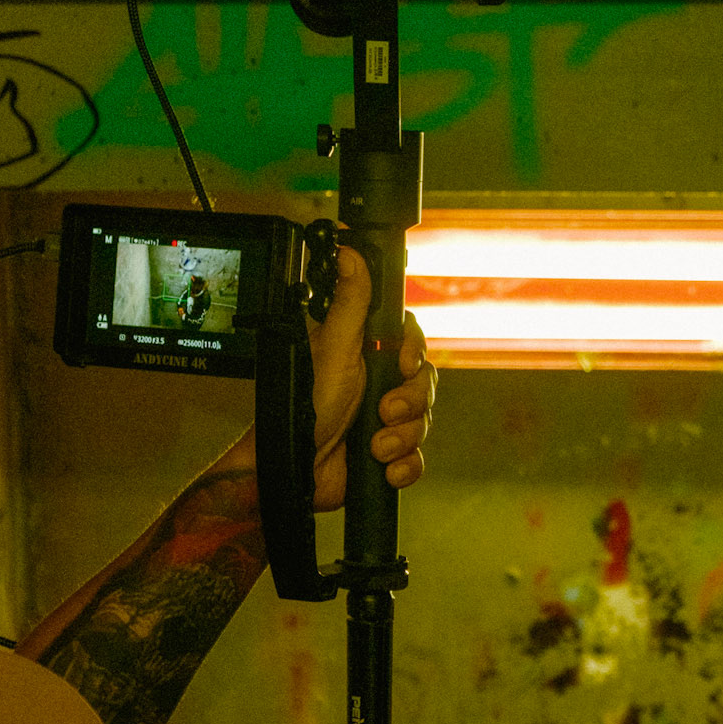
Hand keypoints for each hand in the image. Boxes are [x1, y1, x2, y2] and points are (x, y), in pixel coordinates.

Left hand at [309, 246, 436, 511]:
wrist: (299, 470)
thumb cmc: (306, 409)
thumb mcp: (333, 349)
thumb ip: (350, 303)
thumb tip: (350, 253)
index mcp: (365, 353)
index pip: (410, 341)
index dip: (413, 352)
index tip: (403, 364)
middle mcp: (377, 383)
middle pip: (424, 383)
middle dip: (408, 403)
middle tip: (383, 411)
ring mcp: (384, 420)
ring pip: (422, 422)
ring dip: (401, 437)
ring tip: (376, 445)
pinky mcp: (388, 454)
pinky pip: (416, 457)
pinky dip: (403, 465)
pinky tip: (385, 468)